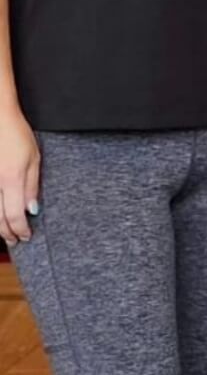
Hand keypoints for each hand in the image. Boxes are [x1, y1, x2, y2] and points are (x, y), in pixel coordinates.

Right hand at [0, 109, 39, 244]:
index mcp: (11, 180)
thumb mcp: (33, 158)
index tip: (27, 236)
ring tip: (6, 233)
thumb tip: (32, 210)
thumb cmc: (16, 134)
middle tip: (16, 240)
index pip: (15, 216)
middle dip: (7, 233)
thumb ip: (31, 186)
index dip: (21, 230)